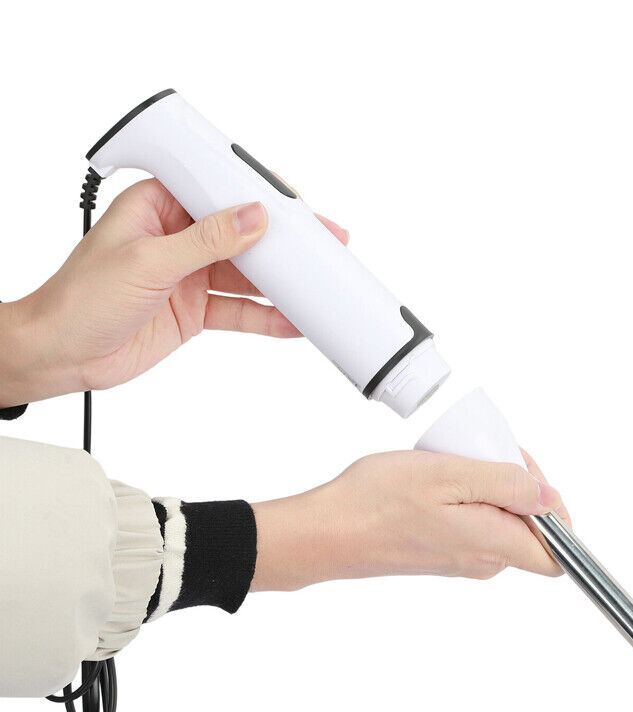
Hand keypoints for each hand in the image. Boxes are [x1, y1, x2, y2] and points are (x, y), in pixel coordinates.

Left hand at [0, 179, 347, 405]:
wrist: (62, 354)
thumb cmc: (80, 298)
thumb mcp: (146, 262)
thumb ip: (204, 241)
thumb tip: (252, 218)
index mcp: (161, 204)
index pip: (222, 190)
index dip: (264, 198)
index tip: (300, 210)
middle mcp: (180, 235)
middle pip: (244, 233)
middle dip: (284, 243)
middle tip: (325, 248)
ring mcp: (192, 273)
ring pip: (248, 274)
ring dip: (281, 283)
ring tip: (317, 288)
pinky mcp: (197, 308)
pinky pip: (240, 310)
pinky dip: (266, 317)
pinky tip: (291, 321)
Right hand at [251, 450, 570, 590]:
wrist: (326, 532)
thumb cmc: (378, 502)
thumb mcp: (450, 476)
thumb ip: (508, 488)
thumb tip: (551, 499)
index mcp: (493, 546)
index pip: (559, 552)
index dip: (555, 509)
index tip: (525, 473)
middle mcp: (483, 561)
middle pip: (529, 527)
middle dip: (516, 484)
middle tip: (478, 453)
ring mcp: (460, 559)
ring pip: (498, 519)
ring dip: (486, 485)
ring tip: (450, 464)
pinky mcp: (440, 552)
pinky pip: (472, 522)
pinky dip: (463, 495)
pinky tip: (434, 478)